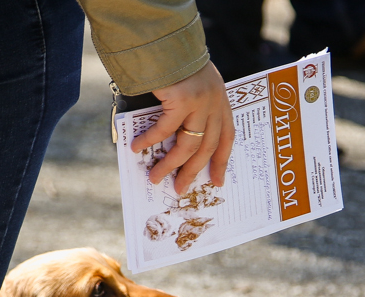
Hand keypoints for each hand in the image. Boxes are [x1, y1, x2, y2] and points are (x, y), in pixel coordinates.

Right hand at [130, 62, 233, 193]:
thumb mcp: (191, 87)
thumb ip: (188, 110)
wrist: (165, 40)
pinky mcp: (183, 99)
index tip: (216, 181)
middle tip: (180, 189)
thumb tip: (167, 142)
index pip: (226, 137)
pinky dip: (149, 140)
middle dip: (191, 171)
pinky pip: (165, 129)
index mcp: (221, 100)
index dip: (221, 161)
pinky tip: (137, 147)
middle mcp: (215, 102)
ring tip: (155, 176)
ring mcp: (201, 101)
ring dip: (170, 164)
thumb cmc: (172, 64)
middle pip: (207, 147)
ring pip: (188, 144)